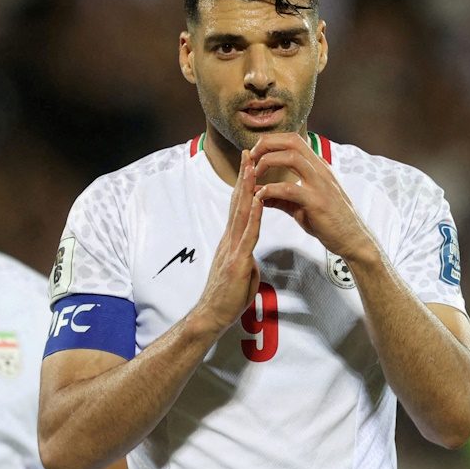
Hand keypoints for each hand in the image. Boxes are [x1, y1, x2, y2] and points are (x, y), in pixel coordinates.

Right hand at [190, 149, 263, 333]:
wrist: (211, 316)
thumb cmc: (226, 299)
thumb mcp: (242, 274)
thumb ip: (246, 261)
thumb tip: (251, 258)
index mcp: (231, 242)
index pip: (238, 208)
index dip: (244, 186)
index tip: (249, 165)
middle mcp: (229, 240)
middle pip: (237, 203)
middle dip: (244, 177)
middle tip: (248, 152)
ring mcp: (231, 249)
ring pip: (241, 213)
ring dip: (247, 188)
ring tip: (252, 167)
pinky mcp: (235, 261)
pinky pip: (247, 234)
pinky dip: (253, 215)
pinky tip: (258, 200)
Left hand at [252, 133, 376, 260]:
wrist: (353, 239)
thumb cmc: (330, 222)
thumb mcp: (302, 206)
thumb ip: (281, 198)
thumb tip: (259, 195)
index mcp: (318, 167)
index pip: (293, 140)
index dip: (271, 142)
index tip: (255, 155)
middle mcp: (320, 170)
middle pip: (291, 141)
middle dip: (266, 145)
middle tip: (251, 159)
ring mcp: (320, 184)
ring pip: (291, 157)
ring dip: (268, 162)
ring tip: (255, 175)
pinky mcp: (317, 202)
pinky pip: (290, 188)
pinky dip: (271, 189)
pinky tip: (261, 196)